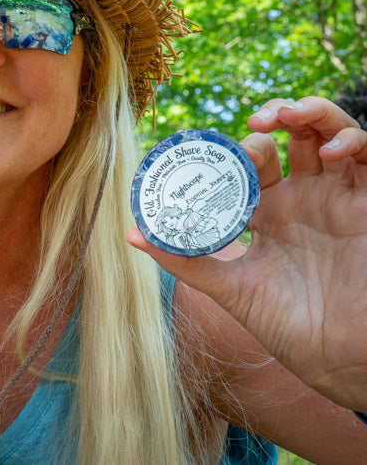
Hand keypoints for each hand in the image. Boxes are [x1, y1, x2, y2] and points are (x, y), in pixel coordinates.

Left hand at [128, 97, 366, 409]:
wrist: (343, 363)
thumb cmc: (291, 331)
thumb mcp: (231, 289)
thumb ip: (186, 259)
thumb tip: (131, 234)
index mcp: (268, 214)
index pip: (247, 165)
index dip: (231, 151)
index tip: (211, 152)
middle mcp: (303, 199)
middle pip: (289, 138)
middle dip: (270, 120)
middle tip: (252, 127)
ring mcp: (339, 199)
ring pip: (329, 133)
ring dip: (310, 113)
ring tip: (284, 115)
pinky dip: (351, 141)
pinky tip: (329, 151)